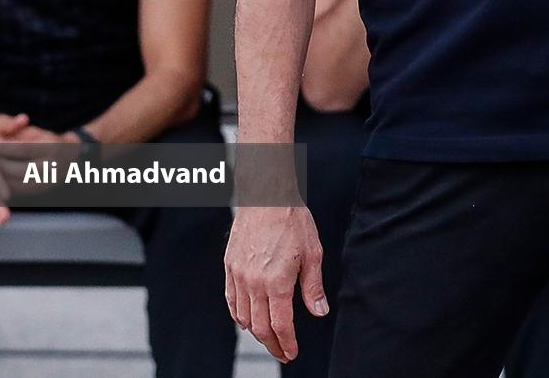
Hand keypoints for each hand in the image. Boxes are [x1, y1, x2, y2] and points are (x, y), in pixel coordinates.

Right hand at [225, 204, 327, 362]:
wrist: (266, 197)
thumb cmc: (292, 220)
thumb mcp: (312, 252)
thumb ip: (313, 286)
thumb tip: (319, 312)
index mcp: (277, 282)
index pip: (281, 324)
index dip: (287, 343)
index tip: (292, 353)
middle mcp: (254, 283)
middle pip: (260, 327)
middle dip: (272, 345)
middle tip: (283, 353)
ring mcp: (238, 276)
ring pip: (243, 317)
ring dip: (256, 332)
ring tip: (269, 338)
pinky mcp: (229, 268)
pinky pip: (231, 301)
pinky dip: (238, 316)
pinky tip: (246, 321)